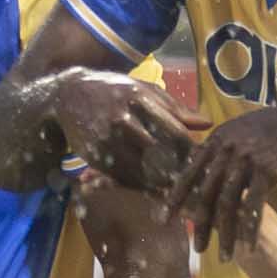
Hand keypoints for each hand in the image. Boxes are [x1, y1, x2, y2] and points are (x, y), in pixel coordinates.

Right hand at [49, 71, 196, 195]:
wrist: (69, 96)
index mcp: (140, 99)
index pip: (175, 131)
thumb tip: (207, 123)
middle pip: (161, 154)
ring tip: (175, 187)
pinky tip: (152, 187)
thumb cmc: (115, 91)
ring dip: (161, 182)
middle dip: (178, 170)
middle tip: (193, 181)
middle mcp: (123, 119)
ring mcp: (107, 139)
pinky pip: (124, 177)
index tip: (201, 160)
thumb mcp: (144, 91)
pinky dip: (140, 185)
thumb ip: (176, 108)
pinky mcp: (95, 156)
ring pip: (142, 170)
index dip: (190, 150)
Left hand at [169, 98, 276, 256]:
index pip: (189, 172)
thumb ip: (220, 146)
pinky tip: (249, 247)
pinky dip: (250, 230)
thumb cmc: (274, 124)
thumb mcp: (239, 128)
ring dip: (225, 234)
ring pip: (228, 204)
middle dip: (199, 224)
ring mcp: (245, 160)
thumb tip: (203, 161)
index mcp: (215, 140)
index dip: (175, 197)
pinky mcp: (267, 170)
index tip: (163, 219)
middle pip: (206, 193)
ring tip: (223, 256)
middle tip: (196, 248)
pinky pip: (254, 206)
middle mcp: (225, 150)